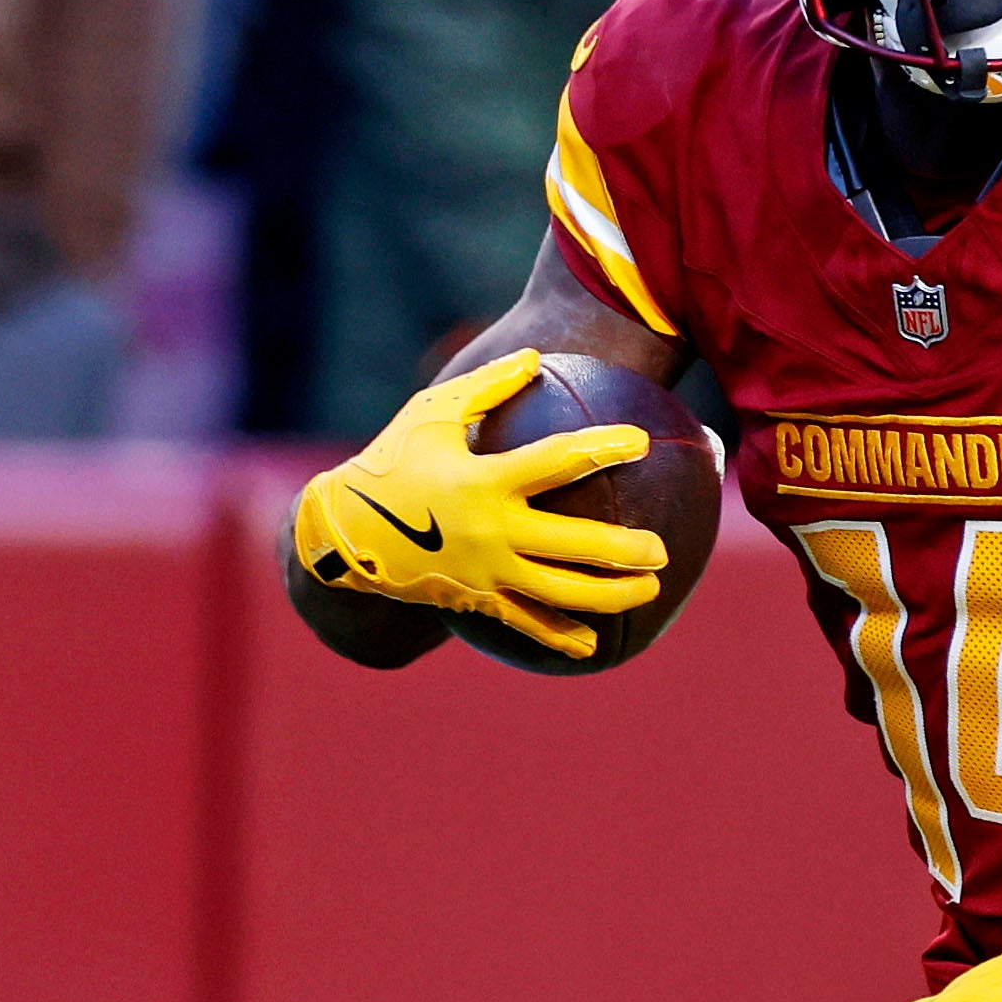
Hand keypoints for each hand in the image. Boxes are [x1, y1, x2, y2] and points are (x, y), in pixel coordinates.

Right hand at [286, 349, 663, 661]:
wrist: (341, 533)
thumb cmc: (391, 462)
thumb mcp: (430, 413)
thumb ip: (487, 386)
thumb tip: (537, 357)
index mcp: (483, 481)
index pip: (556, 461)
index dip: (602, 447)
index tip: (640, 440)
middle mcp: (490, 532)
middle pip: (572, 544)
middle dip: (623, 549)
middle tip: (660, 549)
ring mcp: (484, 572)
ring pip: (560, 592)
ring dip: (610, 596)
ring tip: (649, 591)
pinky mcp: (474, 599)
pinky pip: (524, 623)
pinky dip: (560, 636)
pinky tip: (592, 644)